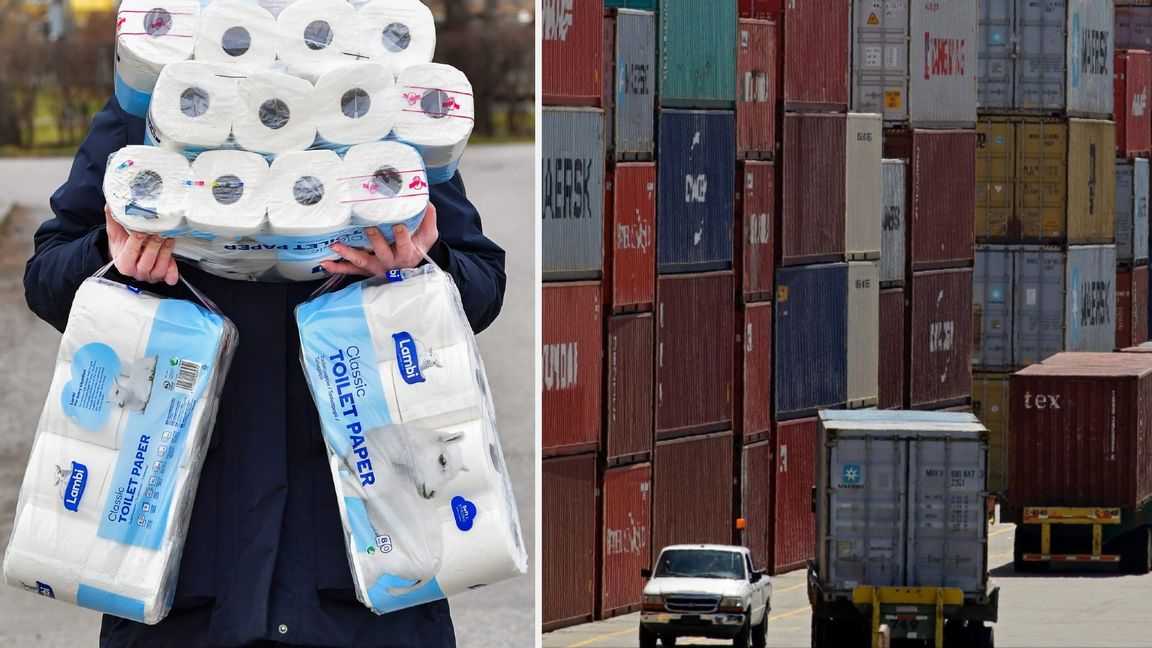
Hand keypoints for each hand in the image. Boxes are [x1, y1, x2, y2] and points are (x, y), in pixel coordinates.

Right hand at [105, 204, 178, 284]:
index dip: (135, 243)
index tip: (140, 231)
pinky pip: (169, 278)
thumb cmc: (122, 244)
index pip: (129, 255)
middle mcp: (137, 272)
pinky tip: (175, 259)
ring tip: (169, 238)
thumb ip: (113, 219)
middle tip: (159, 233)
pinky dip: (173, 270)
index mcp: (123, 263)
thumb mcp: (115, 232)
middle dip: (153, 247)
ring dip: (165, 253)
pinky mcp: (162, 277)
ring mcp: (150, 276)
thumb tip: (110, 203)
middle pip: (146, 262)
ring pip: (159, 269)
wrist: (129, 256)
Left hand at [322, 203, 439, 276]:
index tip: (398, 226)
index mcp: (407, 253)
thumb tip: (426, 202)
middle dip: (376, 240)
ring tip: (334, 246)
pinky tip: (326, 263)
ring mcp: (377, 267)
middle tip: (368, 229)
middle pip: (382, 252)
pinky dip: (338, 268)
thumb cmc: (419, 248)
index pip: (405, 245)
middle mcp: (391, 262)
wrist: (412, 268)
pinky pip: (352, 270)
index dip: (402, 236)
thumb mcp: (428, 236)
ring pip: (362, 261)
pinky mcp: (366, 270)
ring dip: (348, 254)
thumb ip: (428, 220)